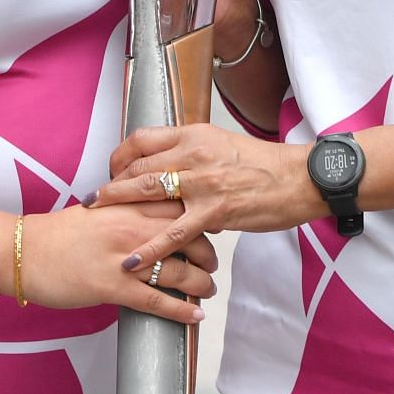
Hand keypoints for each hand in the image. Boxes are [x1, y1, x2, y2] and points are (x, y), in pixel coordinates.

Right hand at [20, 202, 217, 325]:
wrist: (25, 252)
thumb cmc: (60, 233)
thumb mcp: (99, 209)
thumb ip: (129, 206)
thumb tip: (154, 212)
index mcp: (128, 204)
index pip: (180, 206)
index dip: (202, 218)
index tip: (212, 228)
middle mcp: (132, 228)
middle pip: (189, 238)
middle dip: (208, 253)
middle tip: (212, 264)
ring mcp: (124, 259)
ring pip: (180, 272)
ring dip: (202, 284)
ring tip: (208, 290)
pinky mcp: (113, 288)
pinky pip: (158, 302)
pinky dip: (182, 311)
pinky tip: (195, 316)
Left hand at [88, 125, 316, 272]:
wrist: (299, 179)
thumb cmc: (264, 165)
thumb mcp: (223, 145)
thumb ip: (193, 154)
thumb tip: (169, 167)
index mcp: (195, 134)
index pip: (143, 138)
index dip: (120, 155)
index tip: (111, 169)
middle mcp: (194, 153)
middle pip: (138, 165)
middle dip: (111, 182)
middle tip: (94, 198)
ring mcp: (203, 183)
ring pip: (147, 191)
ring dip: (116, 204)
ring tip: (95, 217)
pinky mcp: (215, 212)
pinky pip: (173, 232)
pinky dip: (148, 247)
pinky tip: (132, 259)